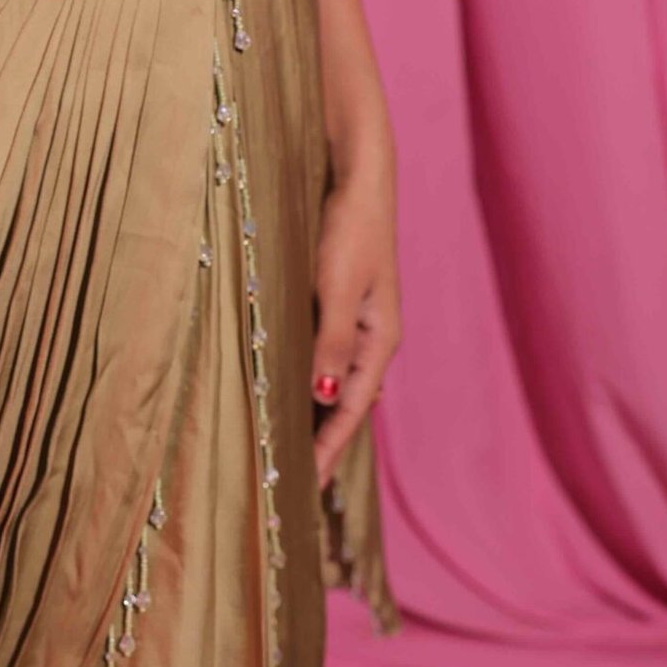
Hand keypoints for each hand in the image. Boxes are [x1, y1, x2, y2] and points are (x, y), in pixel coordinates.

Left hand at [308, 150, 400, 485]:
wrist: (358, 177)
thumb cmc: (350, 227)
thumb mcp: (338, 286)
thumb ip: (331, 341)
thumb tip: (322, 397)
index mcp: (378, 340)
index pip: (350, 412)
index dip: (328, 452)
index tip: (304, 489)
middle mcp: (371, 338)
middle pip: (345, 406)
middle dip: (323, 445)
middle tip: (291, 485)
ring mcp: (356, 322)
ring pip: (333, 384)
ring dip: (313, 418)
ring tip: (288, 452)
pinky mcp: (338, 304)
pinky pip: (324, 359)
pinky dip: (308, 384)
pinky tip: (290, 396)